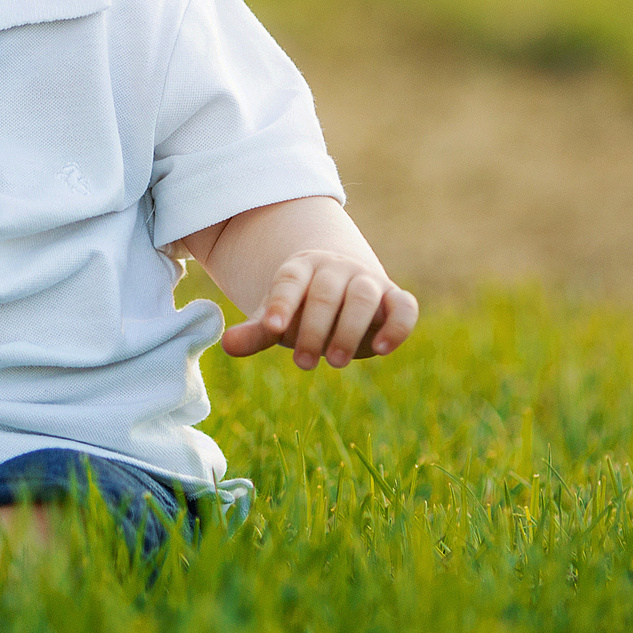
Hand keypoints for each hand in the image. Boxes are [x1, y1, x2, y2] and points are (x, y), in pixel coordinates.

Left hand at [218, 250, 417, 369]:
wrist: (343, 296)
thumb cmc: (304, 313)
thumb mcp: (280, 320)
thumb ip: (258, 332)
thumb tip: (227, 345)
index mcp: (301, 268)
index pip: (289, 280)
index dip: (281, 303)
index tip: (272, 329)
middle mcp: (336, 268)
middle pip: (325, 292)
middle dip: (314, 329)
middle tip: (303, 364)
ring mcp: (368, 281)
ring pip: (362, 295)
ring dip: (349, 329)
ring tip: (335, 362)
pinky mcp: (395, 299)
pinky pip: (404, 306)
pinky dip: (398, 326)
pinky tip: (382, 350)